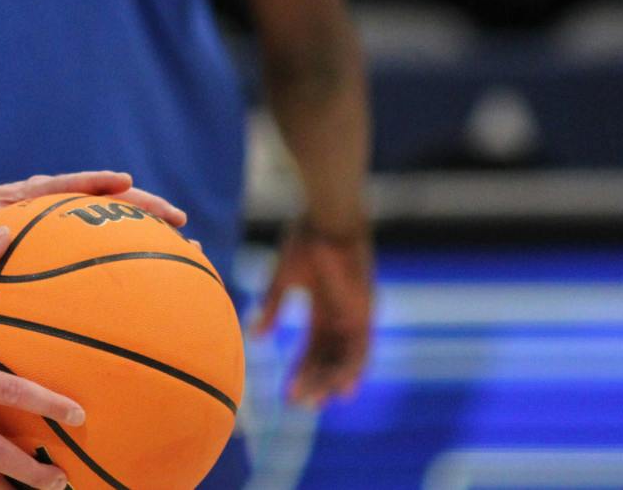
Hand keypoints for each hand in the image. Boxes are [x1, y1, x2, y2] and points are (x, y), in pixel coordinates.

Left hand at [0, 170, 187, 241]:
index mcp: (35, 193)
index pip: (69, 184)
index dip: (96, 182)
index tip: (122, 182)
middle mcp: (61, 203)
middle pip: (109, 200)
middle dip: (143, 204)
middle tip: (176, 217)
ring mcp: (73, 223)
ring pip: (118, 222)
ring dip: (150, 230)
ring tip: (187, 243)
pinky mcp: (77, 243)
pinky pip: (111, 248)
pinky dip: (135, 257)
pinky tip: (164, 278)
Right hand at [253, 218, 373, 404]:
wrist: (327, 218)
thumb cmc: (304, 240)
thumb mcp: (283, 279)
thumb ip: (272, 308)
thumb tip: (256, 337)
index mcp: (322, 309)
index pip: (313, 348)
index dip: (301, 370)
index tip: (288, 393)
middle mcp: (342, 317)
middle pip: (330, 359)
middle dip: (315, 381)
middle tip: (299, 404)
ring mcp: (356, 316)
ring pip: (347, 360)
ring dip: (333, 381)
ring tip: (317, 402)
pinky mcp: (366, 313)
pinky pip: (363, 350)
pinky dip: (353, 371)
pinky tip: (342, 389)